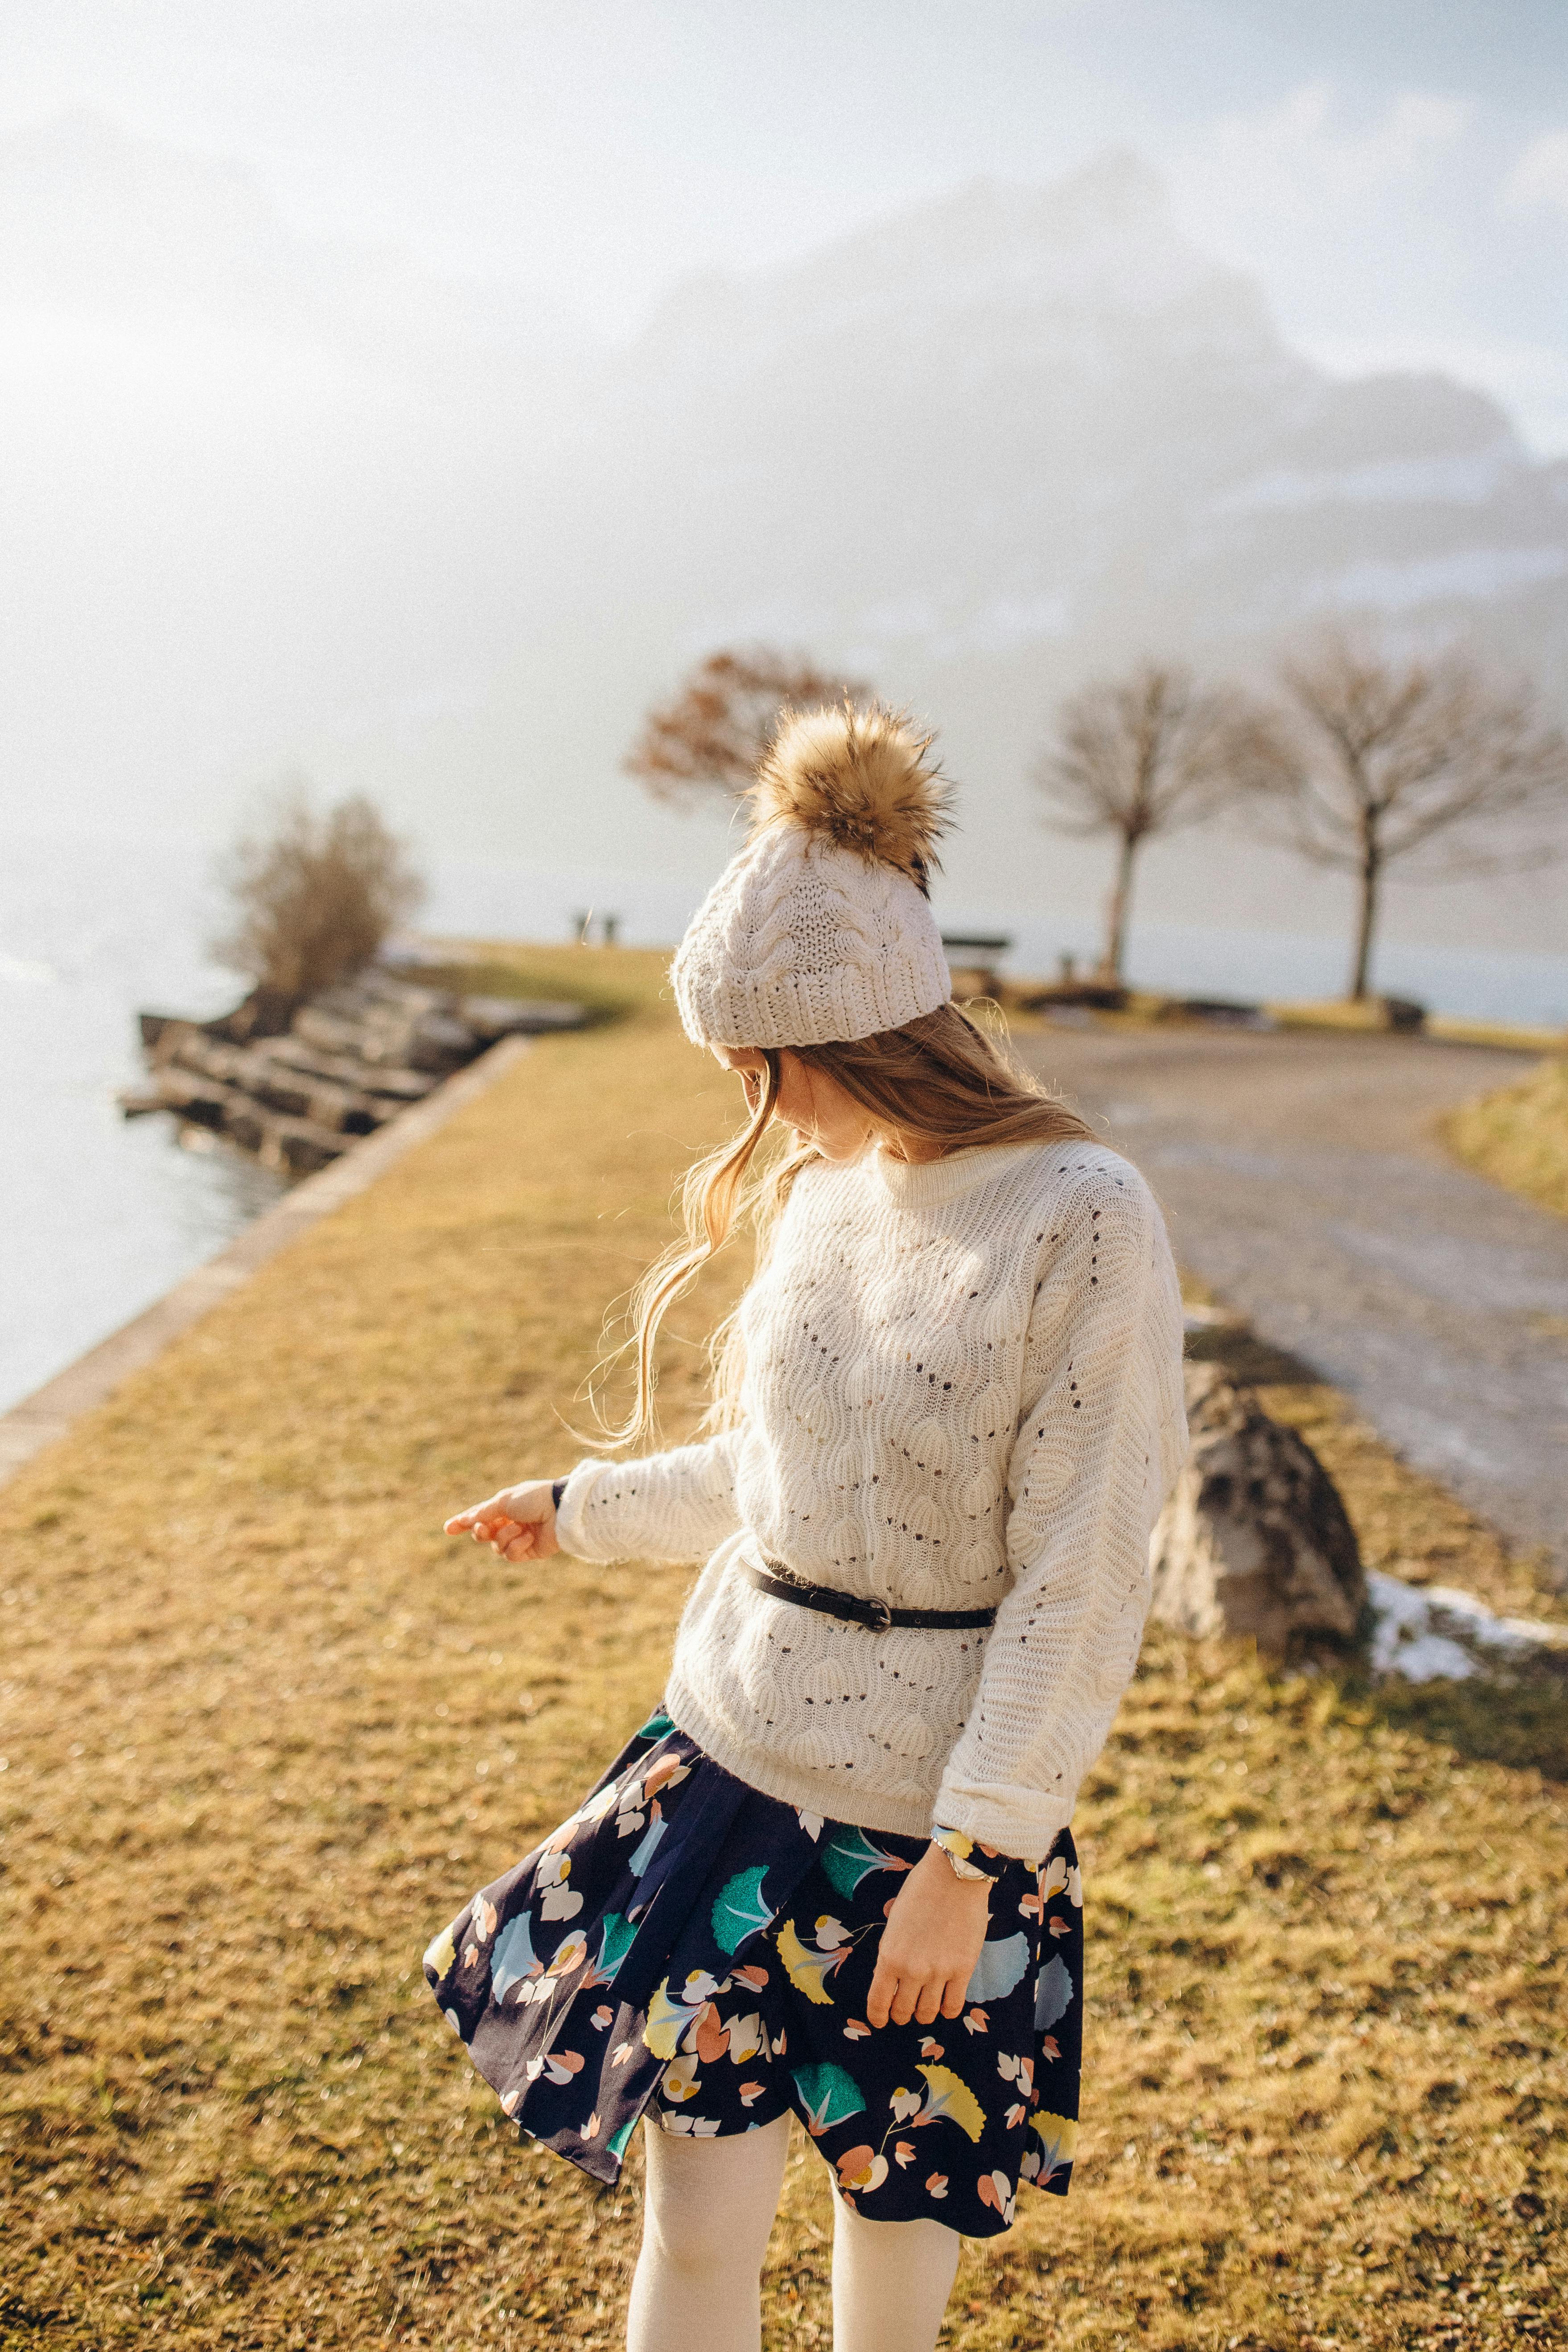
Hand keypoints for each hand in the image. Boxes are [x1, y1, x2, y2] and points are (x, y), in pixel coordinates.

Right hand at [443, 1479, 560, 1562]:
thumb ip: (483, 1512)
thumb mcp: (504, 1501)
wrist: (561, 1509)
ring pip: (496, 1547)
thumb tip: (464, 1520)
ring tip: (519, 1528)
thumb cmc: (534, 1498)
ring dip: (504, 1537)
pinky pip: (511, 1555)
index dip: (463, 1522)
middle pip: (483, 1535)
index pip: (479, 1516)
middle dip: (481, 1533)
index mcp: (504, 1506)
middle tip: (484, 1529)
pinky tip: (528, 1538)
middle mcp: (510, 1522)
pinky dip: (517, 1546)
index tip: (447, 1529)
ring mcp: (519, 1538)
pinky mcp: (529, 1551)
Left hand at [866, 1842, 989, 2029]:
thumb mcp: (895, 1917)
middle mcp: (912, 1969)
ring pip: (928, 2013)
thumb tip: (891, 1965)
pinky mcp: (963, 1969)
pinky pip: (953, 2005)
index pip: (878, 2001)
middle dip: (901, 2015)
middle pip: (903, 2011)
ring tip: (924, 2008)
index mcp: (889, 1955)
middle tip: (903, 2012)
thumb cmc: (921, 1889)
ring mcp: (939, 1971)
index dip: (878, 2016)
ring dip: (923, 2014)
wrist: (955, 1875)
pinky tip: (945, 2004)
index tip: (880, 2020)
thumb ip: (891, 1946)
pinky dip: (947, 2010)